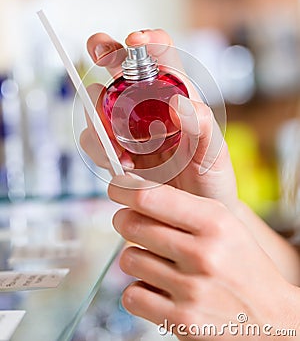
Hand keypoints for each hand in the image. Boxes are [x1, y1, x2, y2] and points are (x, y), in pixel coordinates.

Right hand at [80, 29, 237, 210]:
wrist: (194, 216)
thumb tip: (178, 102)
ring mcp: (126, 126)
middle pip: (118, 65)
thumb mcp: (214, 153)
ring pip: (97, 102)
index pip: (160, 54)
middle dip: (104, 49)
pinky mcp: (113, 150)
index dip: (147, 40)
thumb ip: (203, 126)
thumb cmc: (210, 179)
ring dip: (100, 117)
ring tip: (123, 150)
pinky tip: (123, 166)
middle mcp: (147, 104)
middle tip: (99, 52)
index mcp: (176, 94)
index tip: (136, 41)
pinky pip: (93, 139)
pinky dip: (100, 149)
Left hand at [108, 174, 299, 339]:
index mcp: (215, 223)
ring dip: (137, 258)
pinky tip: (159, 288)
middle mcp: (202, 254)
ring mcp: (190, 290)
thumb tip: (134, 194)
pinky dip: (140, 291)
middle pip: (132, 225)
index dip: (124, 190)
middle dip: (125, 220)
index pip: (151, 197)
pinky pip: (132, 296)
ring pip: (129, 259)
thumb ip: (184, 207)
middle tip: (130, 221)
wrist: (271, 320)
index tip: (117, 188)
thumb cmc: (243, 265)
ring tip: (158, 261)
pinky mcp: (181, 321)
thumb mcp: (226, 224)